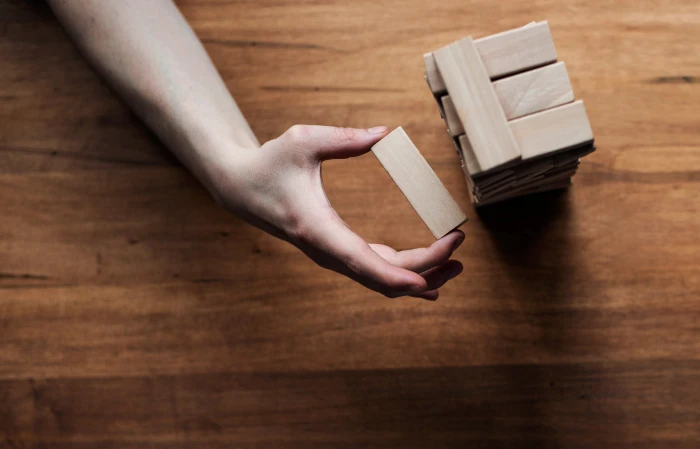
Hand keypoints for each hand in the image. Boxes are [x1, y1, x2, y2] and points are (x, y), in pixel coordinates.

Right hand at [211, 125, 464, 299]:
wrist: (240, 188)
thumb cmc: (270, 163)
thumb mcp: (302, 140)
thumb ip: (344, 139)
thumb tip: (386, 134)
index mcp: (319, 230)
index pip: (364, 263)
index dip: (398, 276)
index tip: (428, 280)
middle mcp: (327, 252)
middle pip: (383, 276)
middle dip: (426, 267)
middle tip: (459, 241)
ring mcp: (332, 256)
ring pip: (381, 280)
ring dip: (420, 276)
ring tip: (457, 263)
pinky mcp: (337, 251)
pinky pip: (375, 270)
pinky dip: (404, 273)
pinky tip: (430, 276)